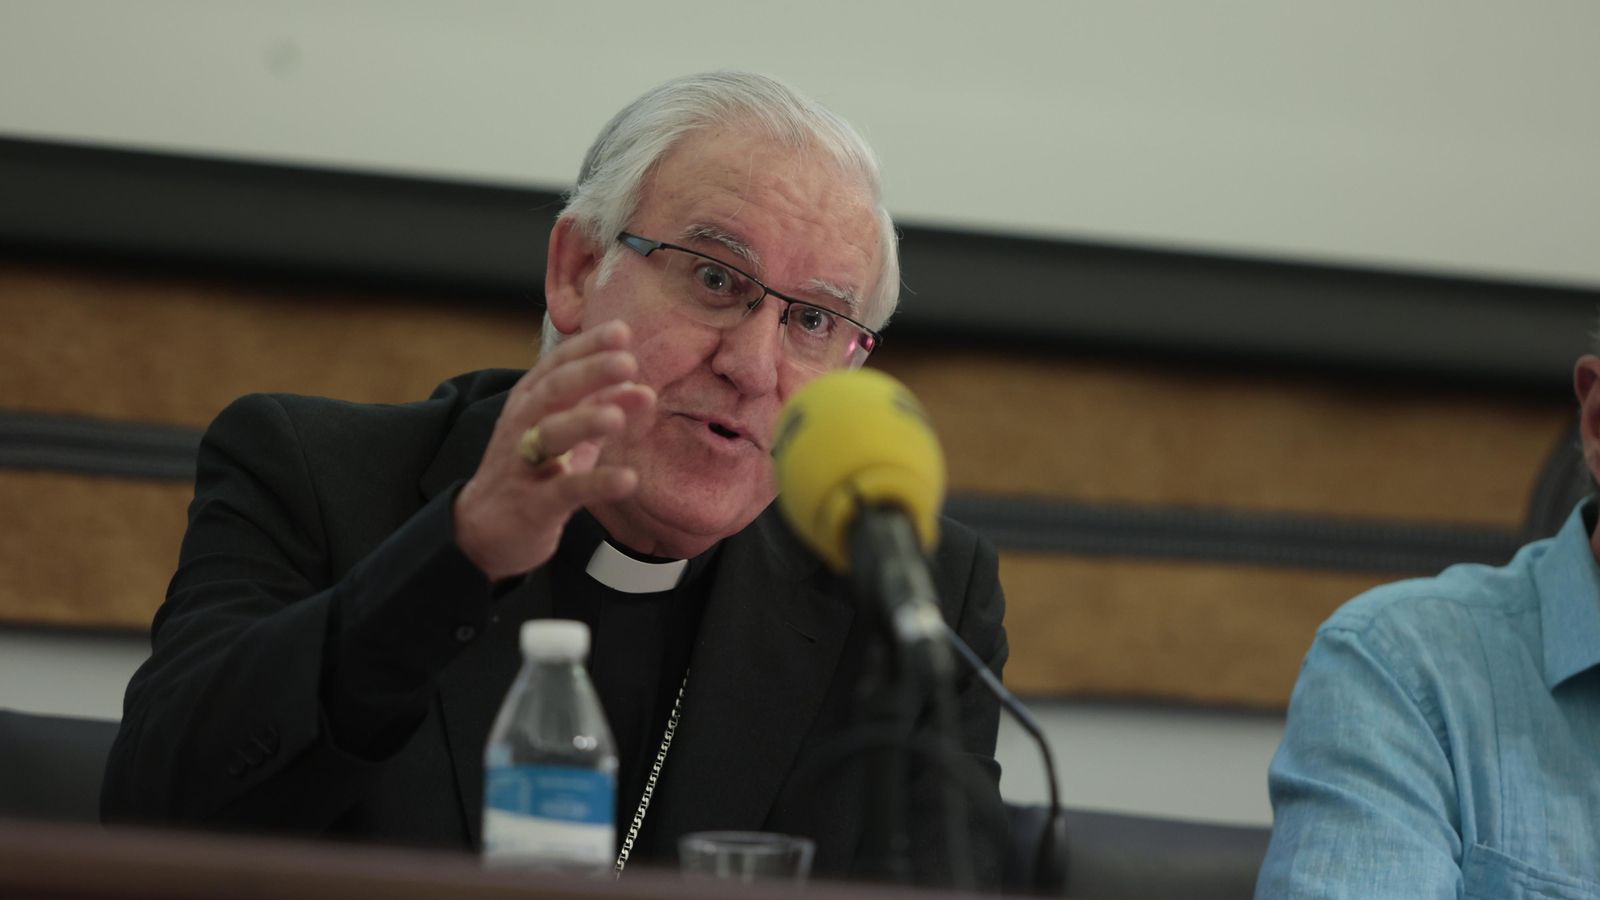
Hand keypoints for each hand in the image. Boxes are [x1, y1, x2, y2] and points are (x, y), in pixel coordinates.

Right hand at [453, 321, 655, 581]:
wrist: (484, 530)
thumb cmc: (533, 471)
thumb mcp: (568, 434)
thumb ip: (600, 406)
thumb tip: (638, 381)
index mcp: (530, 402)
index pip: (557, 365)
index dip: (588, 347)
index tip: (622, 330)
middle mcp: (522, 426)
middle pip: (553, 391)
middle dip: (589, 373)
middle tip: (627, 361)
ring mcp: (524, 465)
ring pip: (551, 435)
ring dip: (585, 421)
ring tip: (618, 415)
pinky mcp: (533, 505)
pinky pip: (565, 491)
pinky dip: (597, 483)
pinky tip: (628, 479)